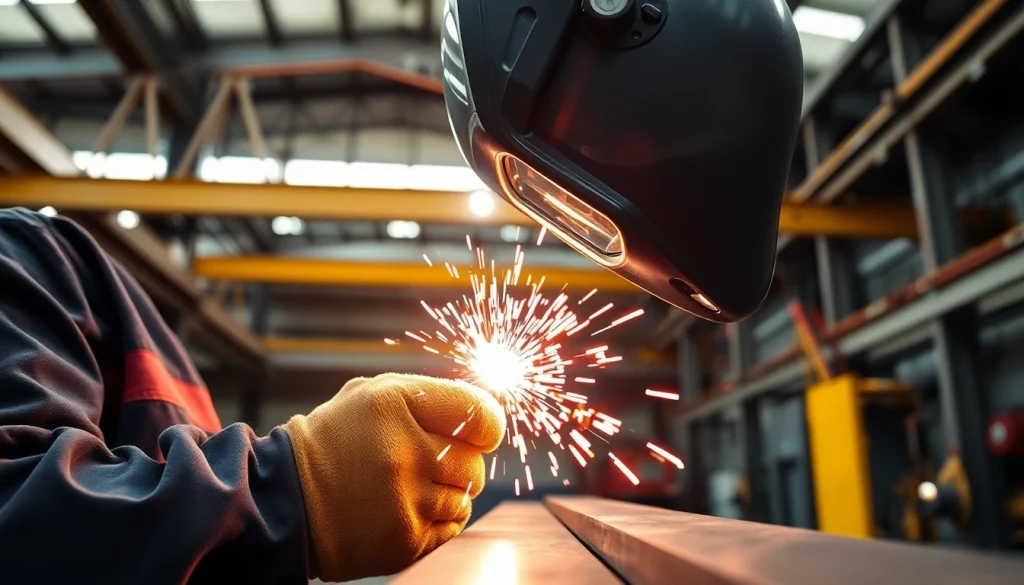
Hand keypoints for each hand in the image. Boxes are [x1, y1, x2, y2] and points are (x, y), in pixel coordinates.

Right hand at [283, 373, 505, 582]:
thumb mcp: (372, 395)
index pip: (480, 415)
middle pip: (475, 462)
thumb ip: (430, 395)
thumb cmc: (338, 440)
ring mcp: (404, 500)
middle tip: (427, 463)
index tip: (478, 432)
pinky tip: (406, 509)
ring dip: (447, 493)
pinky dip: (438, 519)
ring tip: (409, 487)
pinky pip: (453, 527)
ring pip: (465, 496)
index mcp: (395, 403)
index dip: (486, 425)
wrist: (287, 500)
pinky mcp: (404, 539)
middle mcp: (402, 451)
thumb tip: (488, 408)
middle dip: (459, 462)